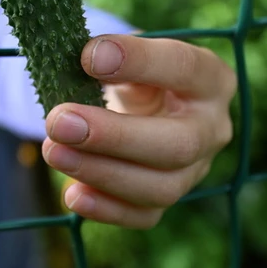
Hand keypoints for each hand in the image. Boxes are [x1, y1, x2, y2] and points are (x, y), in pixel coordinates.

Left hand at [42, 34, 235, 228]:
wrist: (144, 105)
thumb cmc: (135, 73)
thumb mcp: (130, 52)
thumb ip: (112, 53)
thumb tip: (87, 60)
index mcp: (210, 78)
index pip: (183, 66)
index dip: (138, 61)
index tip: (87, 57)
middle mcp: (213, 127)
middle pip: (178, 143)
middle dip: (114, 136)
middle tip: (59, 122)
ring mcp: (197, 169)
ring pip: (162, 187)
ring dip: (102, 173)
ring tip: (54, 151)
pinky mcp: (172, 196)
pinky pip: (146, 215)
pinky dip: (108, 210)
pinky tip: (74, 194)